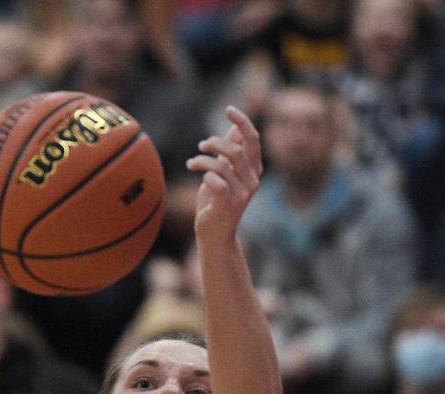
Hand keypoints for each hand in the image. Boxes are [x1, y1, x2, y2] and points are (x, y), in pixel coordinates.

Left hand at [188, 106, 262, 241]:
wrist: (214, 233)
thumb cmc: (216, 201)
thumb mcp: (225, 173)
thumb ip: (231, 153)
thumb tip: (234, 129)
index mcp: (253, 169)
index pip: (253, 140)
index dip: (242, 122)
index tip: (228, 109)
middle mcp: (252, 180)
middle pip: (237, 150)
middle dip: (216, 143)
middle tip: (201, 145)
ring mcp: (242, 193)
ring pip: (222, 165)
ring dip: (203, 160)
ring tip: (192, 163)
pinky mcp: (229, 205)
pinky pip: (216, 182)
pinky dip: (206, 176)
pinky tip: (201, 179)